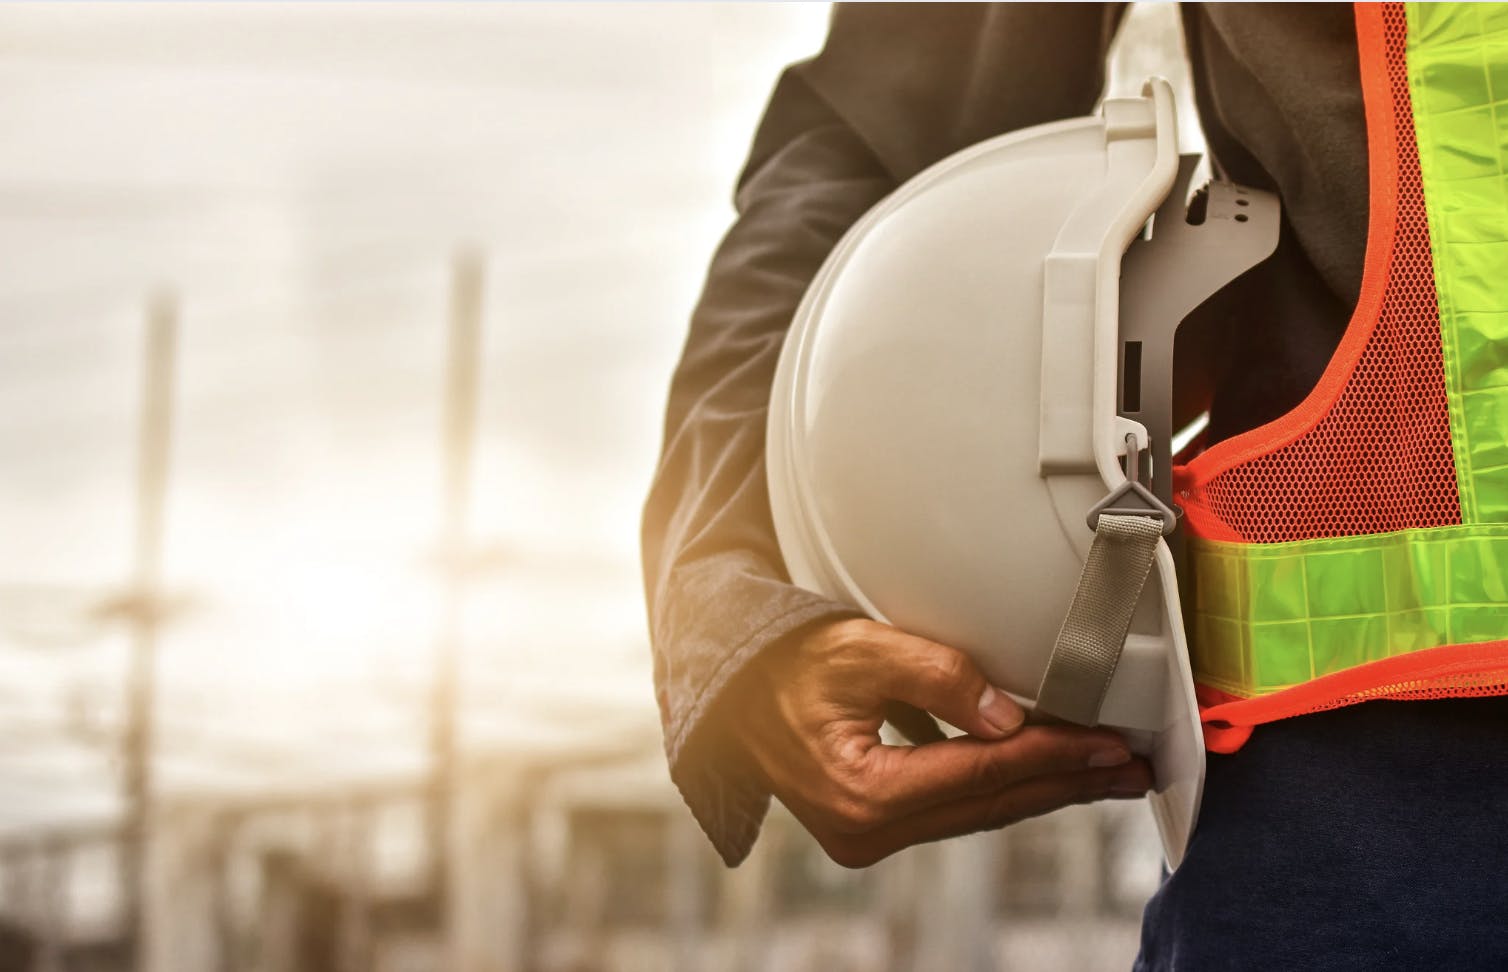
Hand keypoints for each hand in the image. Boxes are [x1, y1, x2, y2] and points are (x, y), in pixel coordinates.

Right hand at [723, 617, 1152, 866]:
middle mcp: (867, 830)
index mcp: (864, 792)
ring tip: (1103, 774)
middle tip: (1131, 769)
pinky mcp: (870, 826)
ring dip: (1042, 790)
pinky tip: (1041, 775)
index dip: (1054, 756)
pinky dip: (1001, 788)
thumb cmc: (785, 663)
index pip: (983, 773)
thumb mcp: (859, 649)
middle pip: (990, 805)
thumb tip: (1007, 717)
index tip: (1110, 744)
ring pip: (977, 812)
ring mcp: (867, 836)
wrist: (728, 691)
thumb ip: (937, 676)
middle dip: (1066, 783)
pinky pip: (953, 809)